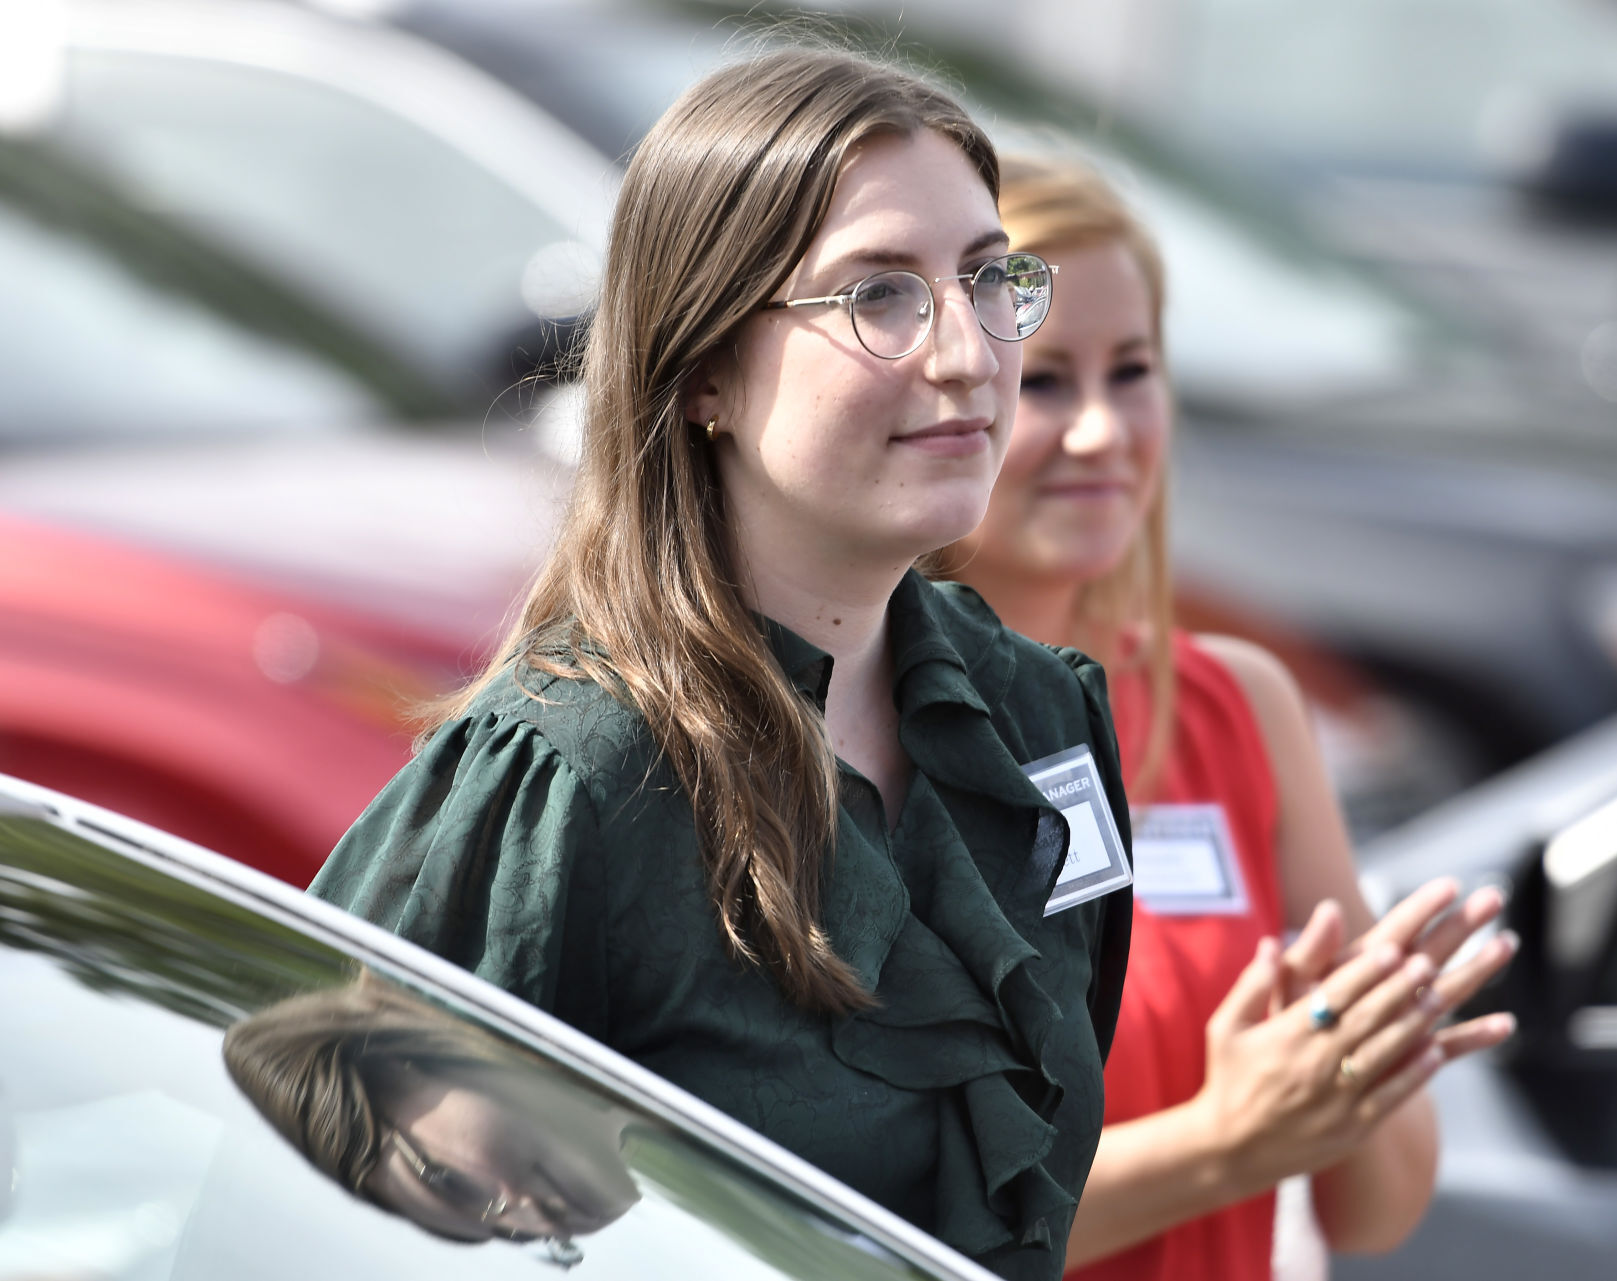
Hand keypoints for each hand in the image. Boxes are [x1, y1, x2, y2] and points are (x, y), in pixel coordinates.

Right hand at [1192, 925, 1508, 1197]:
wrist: (1232, 1150)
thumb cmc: (1228, 1079)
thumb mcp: (1225, 1027)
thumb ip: (1252, 986)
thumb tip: (1270, 943)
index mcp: (1285, 1036)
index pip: (1334, 995)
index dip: (1365, 971)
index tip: (1391, 948)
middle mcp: (1315, 1064)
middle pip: (1367, 1019)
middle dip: (1399, 989)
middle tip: (1426, 961)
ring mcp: (1338, 1098)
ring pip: (1385, 1053)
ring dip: (1415, 1024)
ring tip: (1438, 996)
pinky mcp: (1353, 1127)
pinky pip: (1392, 1096)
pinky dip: (1416, 1074)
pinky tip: (1434, 1051)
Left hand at [1277, 878, 1517, 1063]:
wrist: (1290, 1079)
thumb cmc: (1283, 1023)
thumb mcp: (1289, 984)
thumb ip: (1309, 952)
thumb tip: (1328, 909)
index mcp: (1359, 965)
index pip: (1396, 929)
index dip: (1421, 907)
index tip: (1450, 884)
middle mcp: (1388, 986)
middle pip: (1431, 949)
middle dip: (1461, 924)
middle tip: (1495, 897)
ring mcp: (1404, 1019)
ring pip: (1448, 990)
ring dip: (1478, 968)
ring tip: (1507, 943)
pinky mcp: (1411, 1055)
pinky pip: (1449, 1046)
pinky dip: (1475, 1037)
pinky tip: (1504, 1025)